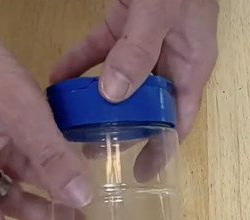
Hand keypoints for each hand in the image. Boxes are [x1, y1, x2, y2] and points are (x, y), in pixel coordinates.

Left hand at [50, 0, 218, 140]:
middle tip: (93, 151)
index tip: (140, 173)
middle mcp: (170, 57)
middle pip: (146, 105)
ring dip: (95, 101)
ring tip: (71, 124)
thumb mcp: (160, 14)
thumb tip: (113, 95)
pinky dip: (78, 64)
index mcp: (191, 63)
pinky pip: (98, 50)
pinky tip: (57, 80)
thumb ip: (138, 51)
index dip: (162, 147)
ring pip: (119, 81)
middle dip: (122, 129)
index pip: (179, 117)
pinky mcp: (122, 20)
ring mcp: (145, 41)